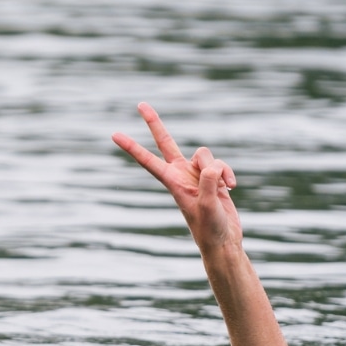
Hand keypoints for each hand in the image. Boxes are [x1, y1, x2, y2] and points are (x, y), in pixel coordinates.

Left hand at [111, 103, 241, 251]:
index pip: (147, 161)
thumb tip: (210, 166)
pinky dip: (228, 174)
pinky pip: (221, 165)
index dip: (132, 147)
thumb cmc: (210, 229)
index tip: (114, 134)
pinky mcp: (212, 177)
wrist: (223, 241)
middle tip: (140, 104)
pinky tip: (231, 188)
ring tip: (223, 188)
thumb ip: (208, 184)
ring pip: (206, 155)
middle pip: (166, 142)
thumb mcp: (208, 207)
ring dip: (218, 169)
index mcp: (171, 183)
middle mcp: (180, 174)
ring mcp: (196, 174)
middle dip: (155, 123)